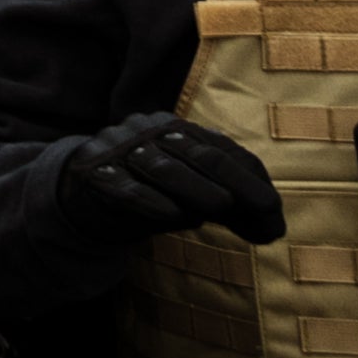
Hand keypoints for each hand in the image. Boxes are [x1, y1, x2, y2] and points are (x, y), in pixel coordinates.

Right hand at [60, 110, 285, 245]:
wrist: (84, 194)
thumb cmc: (151, 192)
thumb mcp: (193, 194)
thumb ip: (230, 205)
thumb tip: (273, 228)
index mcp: (176, 129)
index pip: (221, 149)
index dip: (251, 178)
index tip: (273, 210)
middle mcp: (148, 131)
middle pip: (196, 152)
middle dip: (235, 180)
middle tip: (265, 208)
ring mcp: (119, 150)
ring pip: (161, 166)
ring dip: (195, 188)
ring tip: (223, 206)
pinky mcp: (93, 174)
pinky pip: (124, 186)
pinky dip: (151, 201)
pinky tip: (173, 215)